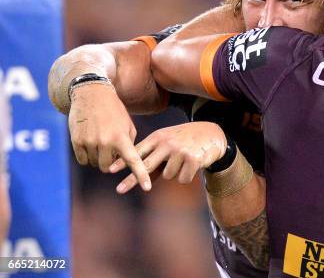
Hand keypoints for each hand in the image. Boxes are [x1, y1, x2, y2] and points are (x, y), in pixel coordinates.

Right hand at [68, 83, 150, 190]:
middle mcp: (105, 141)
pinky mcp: (76, 141)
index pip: (133, 160)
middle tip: (110, 149)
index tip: (147, 188)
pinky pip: (82, 160)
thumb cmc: (114, 110)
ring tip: (100, 142)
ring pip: (94, 164)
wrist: (92, 93)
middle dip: (110, 162)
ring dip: (98, 158)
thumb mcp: (127, 124)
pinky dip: (87, 156)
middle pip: (108, 167)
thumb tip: (125, 162)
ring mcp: (89, 141)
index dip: (141, 175)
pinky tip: (90, 143)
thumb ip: (129, 143)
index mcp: (121, 137)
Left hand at [110, 122, 226, 193]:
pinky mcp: (192, 159)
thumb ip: (155, 157)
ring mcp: (179, 151)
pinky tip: (193, 165)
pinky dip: (187, 176)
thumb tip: (138, 176)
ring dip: (175, 173)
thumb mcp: (169, 143)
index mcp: (159, 137)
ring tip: (184, 161)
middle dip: (133, 179)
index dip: (124, 162)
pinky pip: (182, 179)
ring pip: (168, 175)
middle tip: (118, 190)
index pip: (138, 151)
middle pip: (146, 166)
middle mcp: (167, 142)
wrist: (212, 134)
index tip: (110, 170)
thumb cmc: (186, 140)